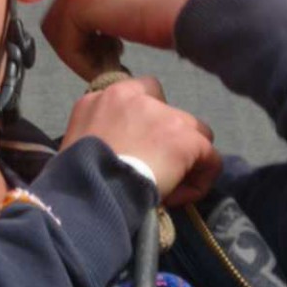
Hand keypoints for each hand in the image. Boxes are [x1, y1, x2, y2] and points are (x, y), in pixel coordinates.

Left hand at [41, 0, 213, 81]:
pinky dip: (79, 62)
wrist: (207, 6)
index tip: (117, 50)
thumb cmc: (198, 9)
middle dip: (86, 39)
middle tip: (112, 62)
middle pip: (69, 7)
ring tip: (111, 69)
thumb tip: (133, 18)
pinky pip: (63, 40)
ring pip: (61, 24)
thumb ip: (138, 1)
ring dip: (81, 53)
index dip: (97, 28)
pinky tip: (107, 71)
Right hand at [61, 75, 220, 204]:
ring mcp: (165, 116)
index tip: (142, 145)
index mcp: (108, 96)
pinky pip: (210, 158)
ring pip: (197, 133)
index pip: (145, 91)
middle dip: (169, 138)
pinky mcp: (185, 139)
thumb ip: (102, 127)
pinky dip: (201, 179)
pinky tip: (180, 196)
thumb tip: (119, 144)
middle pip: (173, 112)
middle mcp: (139, 97)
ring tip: (172, 184)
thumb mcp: (78, 137)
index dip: (150, 118)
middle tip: (156, 166)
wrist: (89, 189)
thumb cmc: (76, 172)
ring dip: (187, 156)